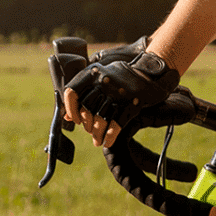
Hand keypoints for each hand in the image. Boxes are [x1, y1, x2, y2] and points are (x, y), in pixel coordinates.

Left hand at [60, 52, 179, 146]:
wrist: (149, 74)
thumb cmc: (119, 79)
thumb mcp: (99, 79)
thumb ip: (83, 94)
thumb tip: (67, 117)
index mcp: (92, 73)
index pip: (72, 92)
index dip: (71, 109)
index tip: (75, 119)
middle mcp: (103, 81)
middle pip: (86, 108)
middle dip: (86, 124)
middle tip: (90, 132)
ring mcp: (118, 92)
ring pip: (100, 118)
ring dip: (97, 133)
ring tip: (97, 140)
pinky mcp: (132, 103)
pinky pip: (116, 124)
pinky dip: (110, 136)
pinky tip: (108, 142)